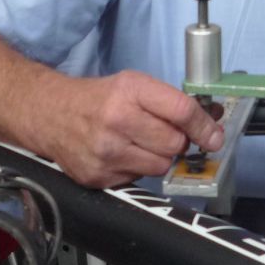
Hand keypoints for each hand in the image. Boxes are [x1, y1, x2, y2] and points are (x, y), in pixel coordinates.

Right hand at [46, 70, 224, 187]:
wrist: (50, 114)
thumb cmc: (99, 98)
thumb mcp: (134, 85)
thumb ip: (172, 103)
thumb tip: (213, 124)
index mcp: (130, 91)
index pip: (181, 111)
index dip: (204, 126)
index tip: (214, 136)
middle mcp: (117, 121)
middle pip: (174, 144)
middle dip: (176, 141)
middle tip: (162, 134)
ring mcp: (106, 152)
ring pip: (160, 166)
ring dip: (158, 157)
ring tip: (139, 143)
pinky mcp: (98, 177)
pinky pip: (138, 179)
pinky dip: (137, 169)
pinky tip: (122, 154)